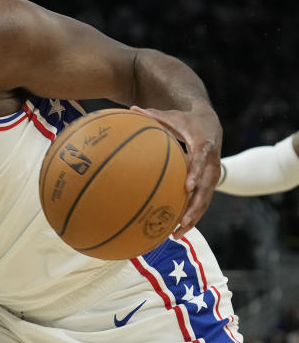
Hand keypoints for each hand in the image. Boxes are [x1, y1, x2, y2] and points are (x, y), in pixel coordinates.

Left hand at [130, 105, 221, 237]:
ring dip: (194, 217)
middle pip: (207, 188)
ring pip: (206, 200)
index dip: (196, 173)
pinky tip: (177, 229)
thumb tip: (130, 108)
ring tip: (177, 233)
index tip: (188, 186)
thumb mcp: (171, 116)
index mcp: (203, 145)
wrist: (211, 123)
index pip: (202, 160)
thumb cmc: (186, 120)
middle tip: (182, 222)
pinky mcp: (209, 182)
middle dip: (196, 207)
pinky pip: (202, 201)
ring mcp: (212, 175)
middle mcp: (211, 163)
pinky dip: (192, 214)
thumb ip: (152, 115)